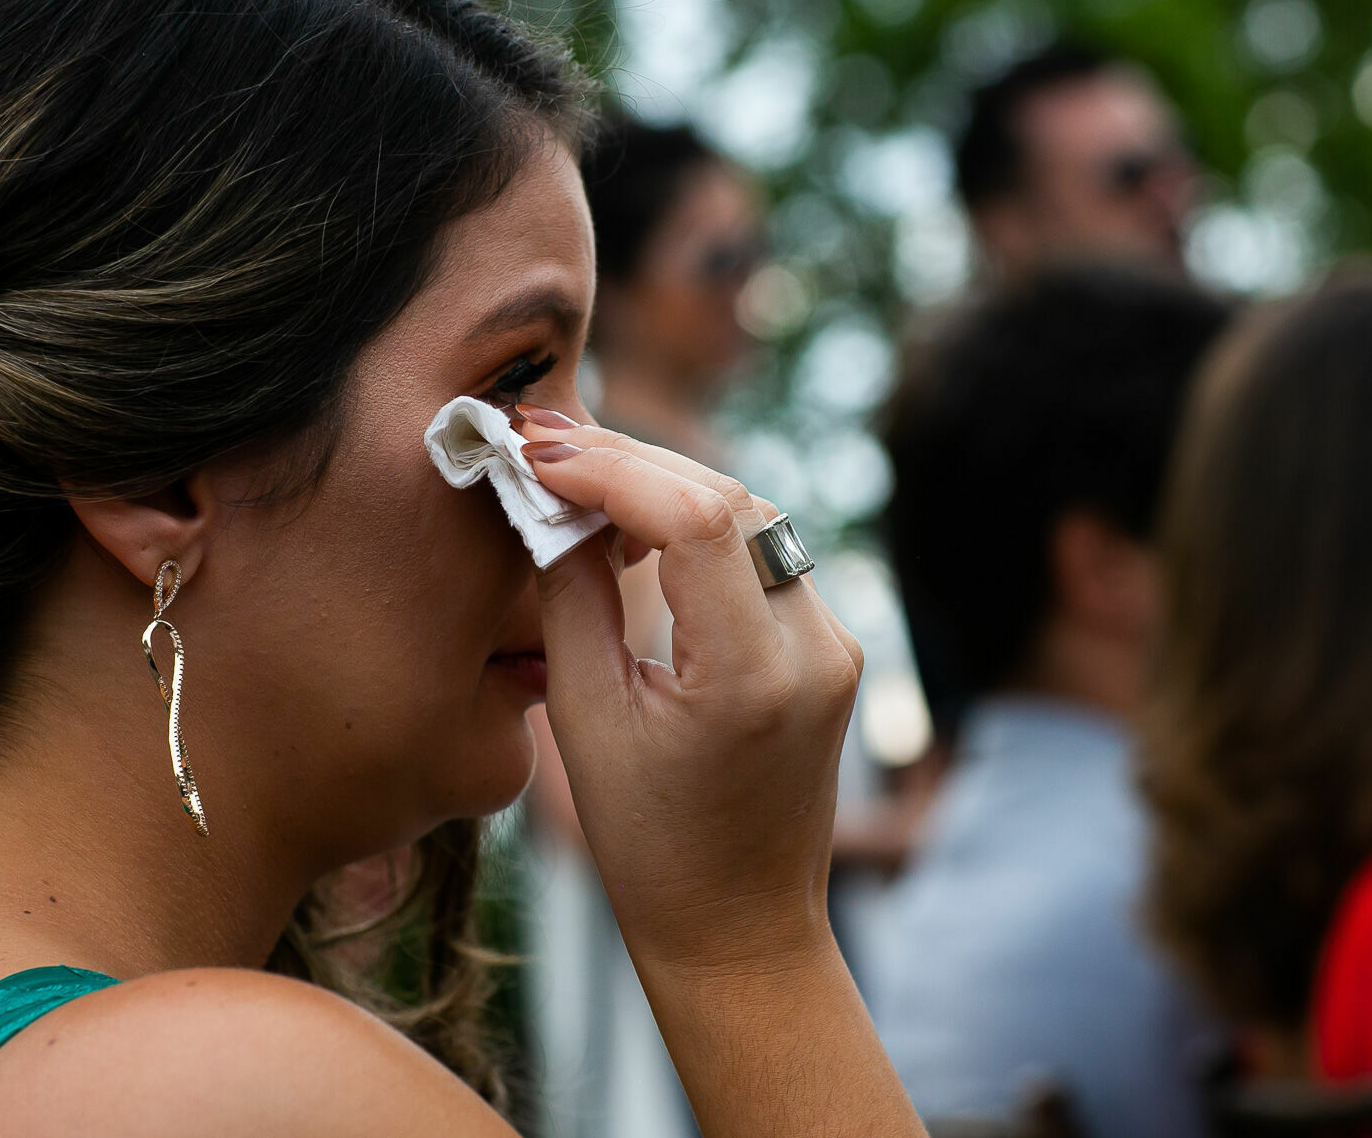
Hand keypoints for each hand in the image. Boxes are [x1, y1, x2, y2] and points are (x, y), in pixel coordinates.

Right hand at [516, 409, 861, 972]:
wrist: (739, 927)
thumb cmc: (650, 847)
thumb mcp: (584, 722)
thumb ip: (570, 599)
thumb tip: (550, 505)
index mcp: (753, 676)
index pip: (696, 518)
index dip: (611, 469)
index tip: (538, 455)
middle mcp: (813, 648)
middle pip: (727, 498)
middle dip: (630, 460)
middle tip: (543, 445)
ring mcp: (833, 644)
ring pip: (749, 514)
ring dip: (663, 482)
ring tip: (577, 476)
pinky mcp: (829, 646)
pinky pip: (762, 553)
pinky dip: (696, 522)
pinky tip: (632, 520)